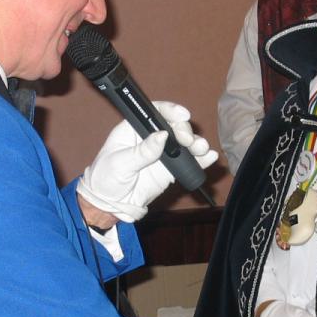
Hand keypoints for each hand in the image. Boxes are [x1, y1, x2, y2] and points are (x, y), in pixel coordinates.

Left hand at [76, 101, 217, 221]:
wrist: (110, 205)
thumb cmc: (106, 179)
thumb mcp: (120, 164)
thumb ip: (142, 151)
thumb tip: (162, 136)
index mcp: (134, 129)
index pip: (154, 112)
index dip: (170, 110)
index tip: (182, 116)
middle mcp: (151, 137)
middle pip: (174, 126)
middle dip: (184, 130)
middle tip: (188, 141)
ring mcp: (162, 153)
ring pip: (184, 143)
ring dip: (196, 144)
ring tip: (202, 150)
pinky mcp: (170, 170)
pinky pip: (187, 162)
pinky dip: (200, 160)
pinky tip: (209, 157)